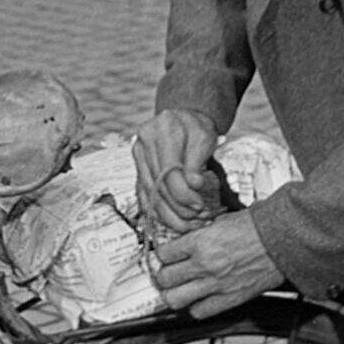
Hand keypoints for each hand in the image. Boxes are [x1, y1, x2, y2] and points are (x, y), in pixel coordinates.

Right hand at [132, 109, 218, 234]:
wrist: (182, 120)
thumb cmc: (196, 128)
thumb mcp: (205, 137)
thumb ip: (198, 160)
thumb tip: (193, 184)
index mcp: (163, 130)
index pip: (169, 171)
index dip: (184, 194)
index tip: (201, 205)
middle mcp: (144, 142)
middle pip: (158, 186)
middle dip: (180, 207)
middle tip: (199, 216)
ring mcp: (138, 156)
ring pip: (150, 194)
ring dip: (170, 215)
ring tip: (190, 223)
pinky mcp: (138, 168)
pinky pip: (144, 196)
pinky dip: (159, 212)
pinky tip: (175, 221)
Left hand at [152, 209, 282, 317]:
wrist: (281, 241)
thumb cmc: (256, 227)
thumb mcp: (220, 222)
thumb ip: (199, 234)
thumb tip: (184, 242)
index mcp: (201, 242)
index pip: (164, 253)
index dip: (163, 253)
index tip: (166, 254)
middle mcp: (204, 265)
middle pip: (164, 278)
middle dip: (163, 274)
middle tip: (168, 272)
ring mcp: (215, 285)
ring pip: (175, 299)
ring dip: (173, 294)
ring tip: (177, 289)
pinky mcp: (228, 299)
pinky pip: (199, 312)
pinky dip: (195, 307)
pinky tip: (198, 298)